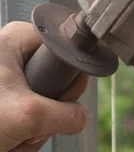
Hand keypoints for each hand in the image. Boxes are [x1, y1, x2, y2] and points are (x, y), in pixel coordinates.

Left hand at [0, 22, 88, 151]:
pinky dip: (21, 133)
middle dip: (48, 112)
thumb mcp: (28, 115)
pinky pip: (26, 115)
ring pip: (41, 103)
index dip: (69, 76)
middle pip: (55, 81)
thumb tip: (79, 118)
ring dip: (33, 128)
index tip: (63, 95)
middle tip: (32, 123)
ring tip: (14, 136)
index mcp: (16, 39)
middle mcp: (11, 55)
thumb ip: (67, 114)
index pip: (65, 48)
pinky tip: (9, 141)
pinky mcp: (1, 101)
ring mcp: (5, 79)